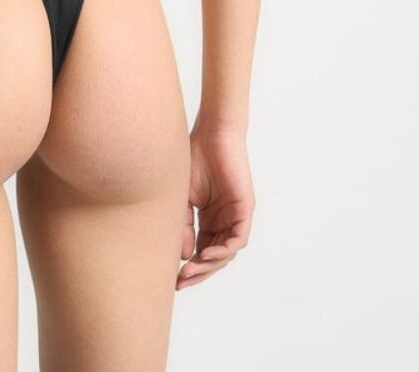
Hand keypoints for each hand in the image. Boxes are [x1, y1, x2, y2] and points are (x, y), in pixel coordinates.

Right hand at [176, 126, 254, 289]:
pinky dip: (224, 250)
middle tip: (182, 281)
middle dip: (199, 272)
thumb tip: (183, 255)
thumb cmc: (193, 160)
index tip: (173, 278)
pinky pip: (238, 238)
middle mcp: (223, 221)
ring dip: (210, 265)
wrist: (210, 137)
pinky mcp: (245, 209)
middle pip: (214, 257)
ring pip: (226, 252)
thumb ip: (183, 226)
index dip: (189, 267)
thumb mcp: (181, 200)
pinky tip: (207, 255)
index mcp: (208, 219)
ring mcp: (235, 216)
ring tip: (192, 269)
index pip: (201, 251)